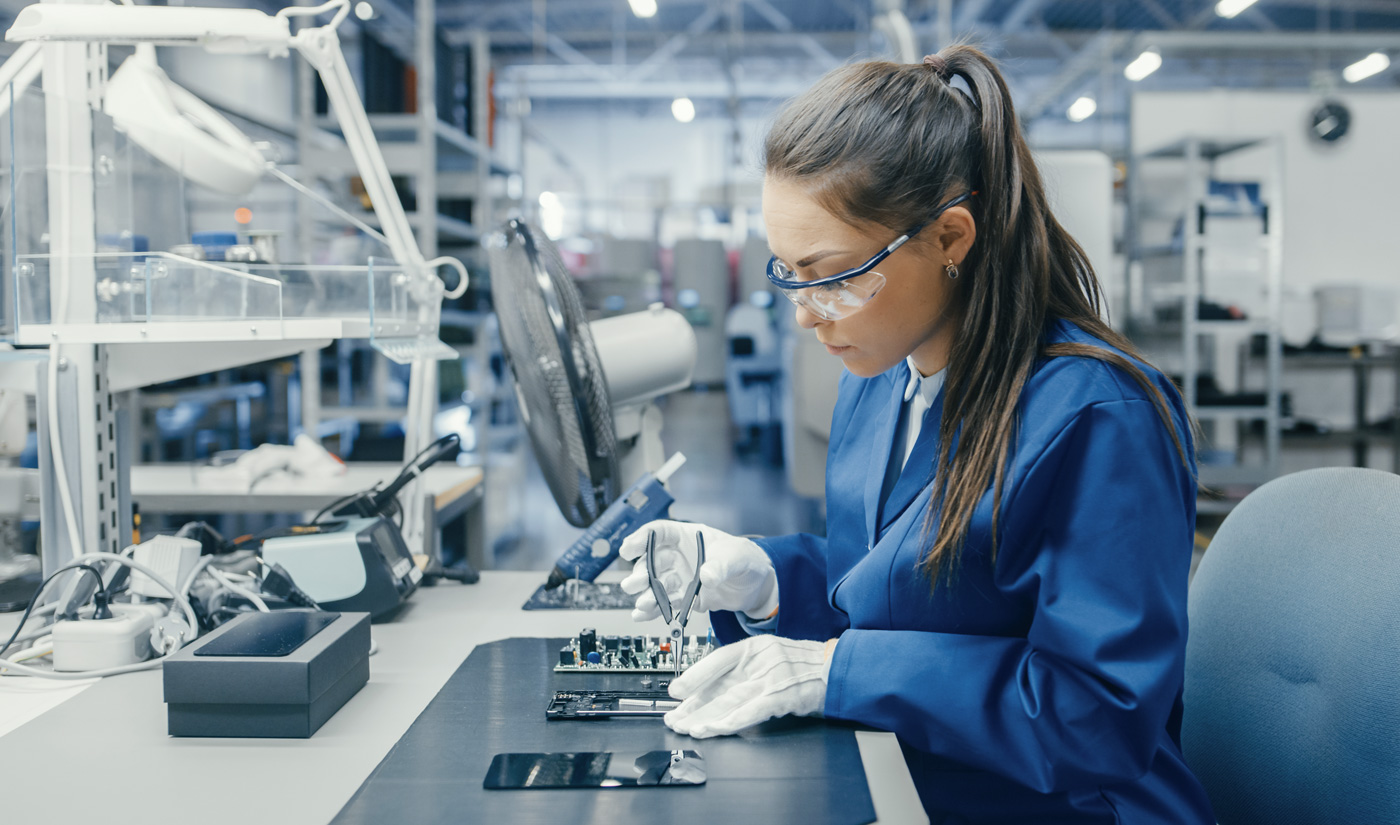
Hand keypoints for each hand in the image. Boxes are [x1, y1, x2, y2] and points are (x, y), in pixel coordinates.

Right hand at [619, 520, 778, 621]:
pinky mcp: (684, 598)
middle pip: (652, 562)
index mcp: (687, 537)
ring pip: (655, 585)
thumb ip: (721, 565)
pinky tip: (641, 615)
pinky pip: (665, 603)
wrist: (756, 585)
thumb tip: (706, 576)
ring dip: (647, 594)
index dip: (641, 539)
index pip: (659, 533)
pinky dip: (653, 611)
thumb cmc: (746, 559)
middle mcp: (679, 557)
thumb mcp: (737, 557)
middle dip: (640, 573)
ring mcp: (680, 578)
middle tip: (634, 584)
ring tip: (643, 604)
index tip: (628, 549)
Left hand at [663, 635, 834, 737]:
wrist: (839, 668)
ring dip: (706, 717)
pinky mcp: (783, 696)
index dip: (694, 676)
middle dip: (694, 706)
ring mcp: (772, 678)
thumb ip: (747, 669)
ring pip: (730, 700)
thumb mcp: (773, 656)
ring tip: (687, 728)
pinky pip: (751, 711)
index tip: (675, 691)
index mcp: (756, 647)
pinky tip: (714, 730)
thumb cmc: (807, 665)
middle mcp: (761, 660)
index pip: (717, 659)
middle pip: (719, 685)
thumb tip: (716, 689)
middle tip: (674, 719)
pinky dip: (730, 722)